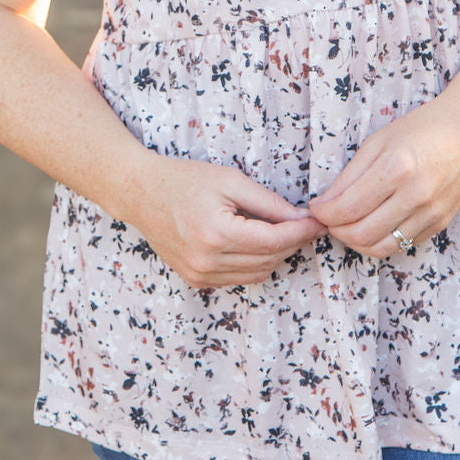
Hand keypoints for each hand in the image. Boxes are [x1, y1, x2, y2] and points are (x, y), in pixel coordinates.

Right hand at [135, 154, 326, 288]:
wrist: (141, 193)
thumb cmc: (185, 179)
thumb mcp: (230, 180)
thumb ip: (267, 202)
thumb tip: (300, 218)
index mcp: (217, 233)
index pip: (274, 241)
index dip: (301, 232)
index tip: (318, 222)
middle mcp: (208, 261)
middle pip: (269, 259)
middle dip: (293, 242)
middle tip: (306, 224)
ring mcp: (200, 274)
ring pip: (258, 274)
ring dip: (275, 255)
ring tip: (281, 231)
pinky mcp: (196, 280)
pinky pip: (239, 278)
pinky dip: (254, 264)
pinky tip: (254, 242)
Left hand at [307, 97, 459, 258]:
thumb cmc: (420, 129)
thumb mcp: (378, 142)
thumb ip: (349, 176)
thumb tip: (325, 204)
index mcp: (396, 168)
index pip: (348, 208)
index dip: (324, 214)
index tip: (316, 209)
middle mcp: (415, 195)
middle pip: (361, 234)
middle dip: (336, 231)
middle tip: (329, 219)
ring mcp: (431, 213)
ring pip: (382, 247)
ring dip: (356, 242)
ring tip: (348, 226)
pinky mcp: (441, 223)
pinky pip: (403, 245)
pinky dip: (382, 241)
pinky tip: (374, 224)